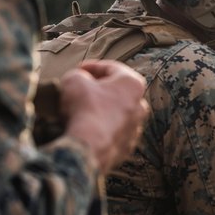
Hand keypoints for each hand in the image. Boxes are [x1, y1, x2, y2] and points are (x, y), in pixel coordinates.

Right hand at [59, 60, 149, 174]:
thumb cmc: (85, 109)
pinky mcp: (127, 147)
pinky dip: (101, 128)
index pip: (112, 68)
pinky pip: (112, 132)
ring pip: (116, 113)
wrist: (88, 147)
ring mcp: (135, 128)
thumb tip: (78, 80)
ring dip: (101, 109)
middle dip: (99, 88)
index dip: (91, 66)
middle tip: (81, 89)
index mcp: (132, 84)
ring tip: (81, 109)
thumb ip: (78, 75)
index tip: (78, 70)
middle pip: (117, 91)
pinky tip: (86, 128)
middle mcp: (140, 105)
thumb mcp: (74, 80)